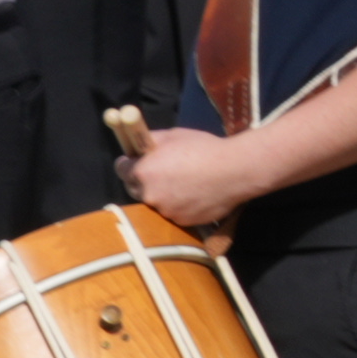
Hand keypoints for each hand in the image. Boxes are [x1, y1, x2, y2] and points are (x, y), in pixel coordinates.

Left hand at [115, 118, 256, 227]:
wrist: (235, 171)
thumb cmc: (203, 148)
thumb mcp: (173, 135)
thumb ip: (150, 140)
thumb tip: (138, 142)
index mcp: (144, 172)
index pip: (121, 169)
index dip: (129, 163)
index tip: (136, 160)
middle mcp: (150, 195)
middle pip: (135, 189)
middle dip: (143, 180)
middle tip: (160, 171)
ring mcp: (166, 211)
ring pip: (156, 202)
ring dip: (163, 194)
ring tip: (183, 183)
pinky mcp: (182, 222)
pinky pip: (173, 213)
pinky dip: (179, 205)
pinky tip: (194, 194)